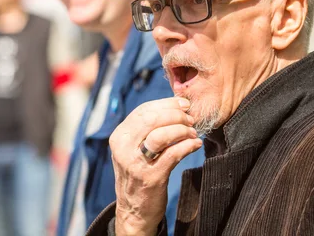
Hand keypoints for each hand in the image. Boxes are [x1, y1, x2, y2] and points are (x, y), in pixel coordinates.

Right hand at [110, 97, 201, 235]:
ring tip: (192, 132)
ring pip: (161, 135)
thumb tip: (174, 106)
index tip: (183, 104)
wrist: (134, 210)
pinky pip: (173, 154)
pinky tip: (195, 144)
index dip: (166, 104)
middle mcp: (123, 148)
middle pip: (152, 119)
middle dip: (176, 115)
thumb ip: (145, 129)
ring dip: (181, 130)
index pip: (143, 110)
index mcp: (119, 136)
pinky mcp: (151, 177)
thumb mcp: (132, 148)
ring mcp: (136, 163)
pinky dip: (187, 146)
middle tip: (190, 119)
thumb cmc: (138, 173)